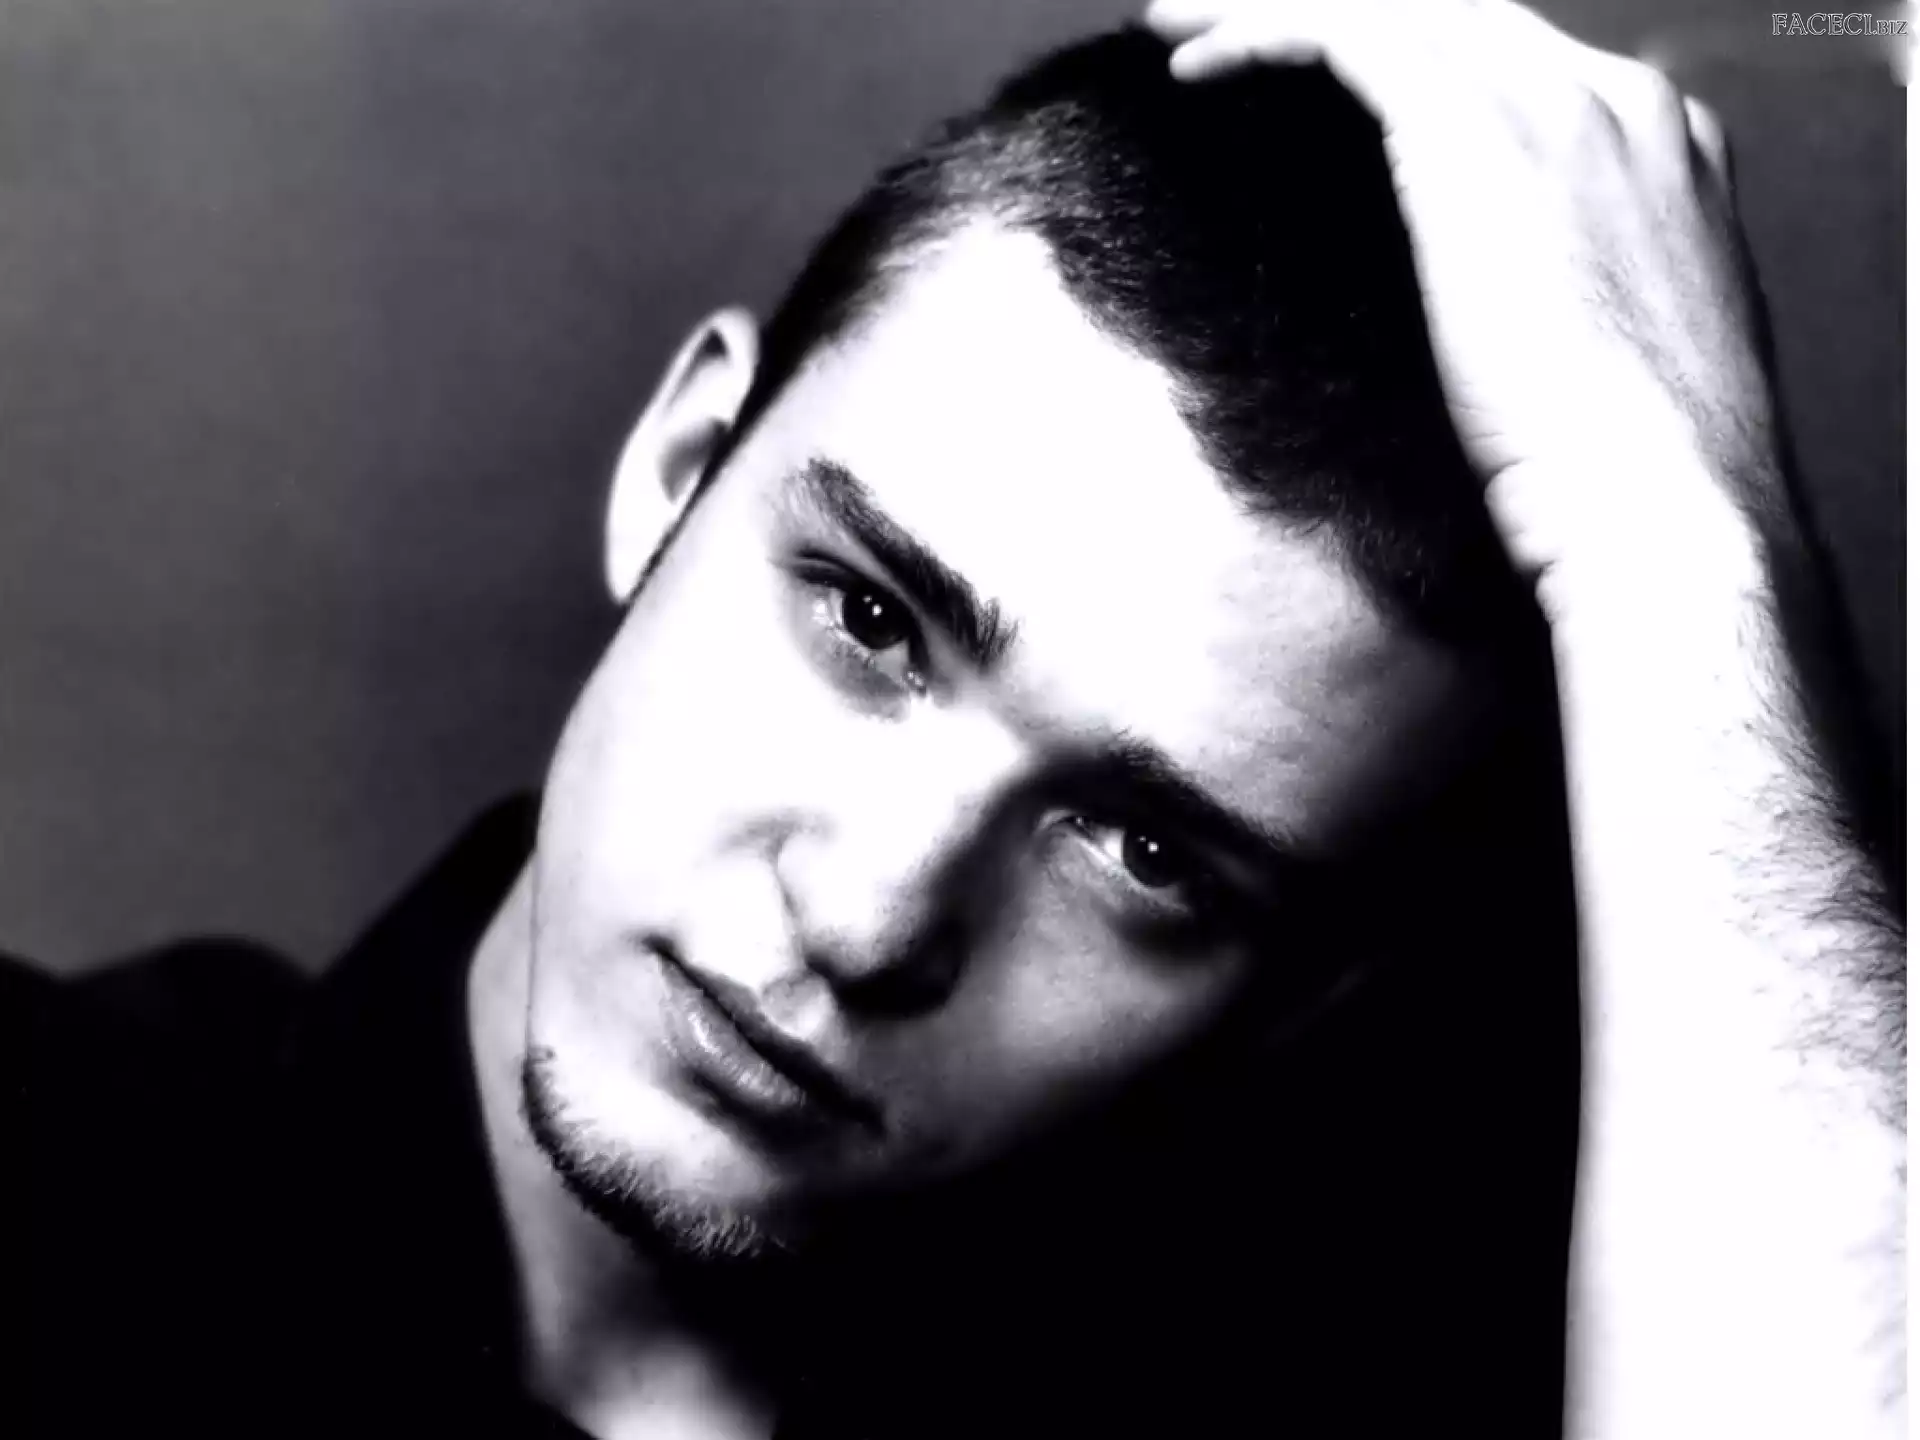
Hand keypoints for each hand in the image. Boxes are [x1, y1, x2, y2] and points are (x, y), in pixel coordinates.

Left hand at [1143, 0, 1780, 606]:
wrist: (1664, 516)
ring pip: (1391, 7)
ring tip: (1183, 29)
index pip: (1510, 57)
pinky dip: (1263, 32)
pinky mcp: (1478, 137)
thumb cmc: (1628, 483)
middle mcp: (1617, 103)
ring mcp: (1557, 108)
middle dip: (1339, 12)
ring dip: (1274, 10)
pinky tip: (1196, 61)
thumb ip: (1561, 294)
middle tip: (1234, 29)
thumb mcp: (1606, 359)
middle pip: (1450, 10)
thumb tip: (1499, 313)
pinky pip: (1347, 36)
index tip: (1333, 78)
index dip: (1408, 55)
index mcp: (1661, 149)